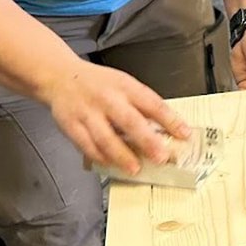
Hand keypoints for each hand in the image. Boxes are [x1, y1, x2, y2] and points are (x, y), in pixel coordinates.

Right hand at [36, 60, 190, 174]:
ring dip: (122, 155)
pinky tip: (111, 164)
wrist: (61, 77)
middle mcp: (108, 99)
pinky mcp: (71, 126)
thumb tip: (167, 127)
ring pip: (106, 137)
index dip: (170, 119)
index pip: (152, 103)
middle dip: (147, 141)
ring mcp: (88, 113)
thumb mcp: (124, 84)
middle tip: (161, 156)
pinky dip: (100, 157)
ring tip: (136, 168)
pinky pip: (86, 145)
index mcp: (125, 86)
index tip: (185, 134)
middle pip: (129, 121)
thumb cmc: (98, 83)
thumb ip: (142, 104)